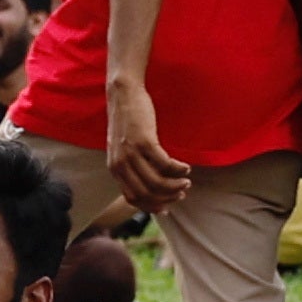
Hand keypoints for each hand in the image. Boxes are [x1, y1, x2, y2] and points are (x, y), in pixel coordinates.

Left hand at [104, 76, 191, 214]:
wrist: (123, 95)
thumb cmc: (127, 121)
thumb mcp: (123, 148)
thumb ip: (131, 166)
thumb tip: (150, 185)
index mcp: (115, 169)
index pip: (132, 198)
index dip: (152, 206)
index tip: (168, 206)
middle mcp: (120, 164)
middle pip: (147, 194)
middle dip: (167, 197)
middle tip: (182, 192)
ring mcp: (131, 153)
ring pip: (157, 183)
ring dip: (176, 185)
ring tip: (186, 181)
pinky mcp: (143, 141)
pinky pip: (165, 164)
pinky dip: (178, 170)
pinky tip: (186, 167)